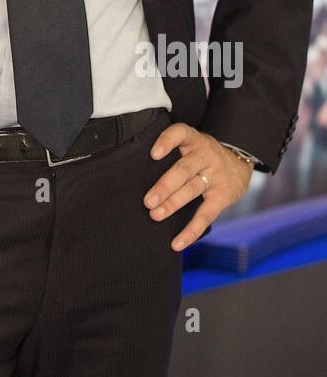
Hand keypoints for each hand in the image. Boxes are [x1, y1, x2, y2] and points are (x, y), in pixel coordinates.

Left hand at [143, 123, 253, 251]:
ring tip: (155, 215)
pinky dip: (191, 231)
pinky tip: (177, 243)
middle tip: (148, 201)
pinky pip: (206, 215)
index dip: (167, 141)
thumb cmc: (202, 154)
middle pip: (184, 169)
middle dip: (165, 185)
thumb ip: (172, 152)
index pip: (181, 133)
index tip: (153, 154)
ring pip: (192, 190)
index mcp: (194, 140)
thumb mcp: (191, 144)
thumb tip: (136, 170)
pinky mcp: (223, 196)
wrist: (240, 161)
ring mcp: (215, 176)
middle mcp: (205, 155)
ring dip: (173, 204)